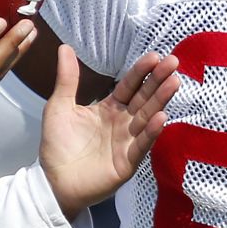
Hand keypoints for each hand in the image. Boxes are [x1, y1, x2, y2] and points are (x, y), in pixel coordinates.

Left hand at [38, 46, 179, 218]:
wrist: (52, 181)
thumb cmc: (56, 145)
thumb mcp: (59, 107)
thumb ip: (67, 79)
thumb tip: (64, 46)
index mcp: (109, 108)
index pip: (129, 86)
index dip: (141, 72)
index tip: (154, 56)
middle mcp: (123, 123)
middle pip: (144, 98)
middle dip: (158, 81)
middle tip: (173, 62)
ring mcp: (127, 142)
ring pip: (147, 117)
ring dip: (161, 100)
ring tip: (174, 83)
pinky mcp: (127, 162)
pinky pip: (141, 145)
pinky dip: (151, 132)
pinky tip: (161, 117)